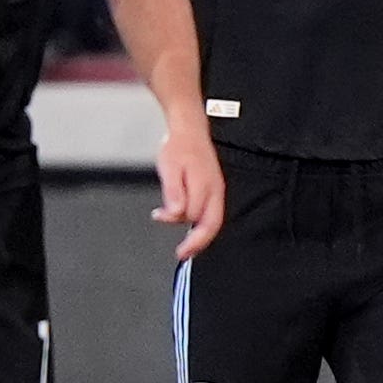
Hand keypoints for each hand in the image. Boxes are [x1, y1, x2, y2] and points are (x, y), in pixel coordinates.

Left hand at [153, 115, 225, 260]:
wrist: (187, 129)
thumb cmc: (178, 146)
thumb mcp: (170, 168)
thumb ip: (173, 192)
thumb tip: (176, 214)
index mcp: (206, 187)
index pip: (199, 219)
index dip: (189, 235)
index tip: (182, 251)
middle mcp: (215, 191)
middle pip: (212, 225)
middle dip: (198, 243)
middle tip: (183, 253)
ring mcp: (215, 189)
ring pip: (208, 218)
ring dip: (191, 228)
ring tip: (167, 222)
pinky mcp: (210, 187)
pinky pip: (205, 209)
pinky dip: (191, 218)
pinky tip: (174, 215)